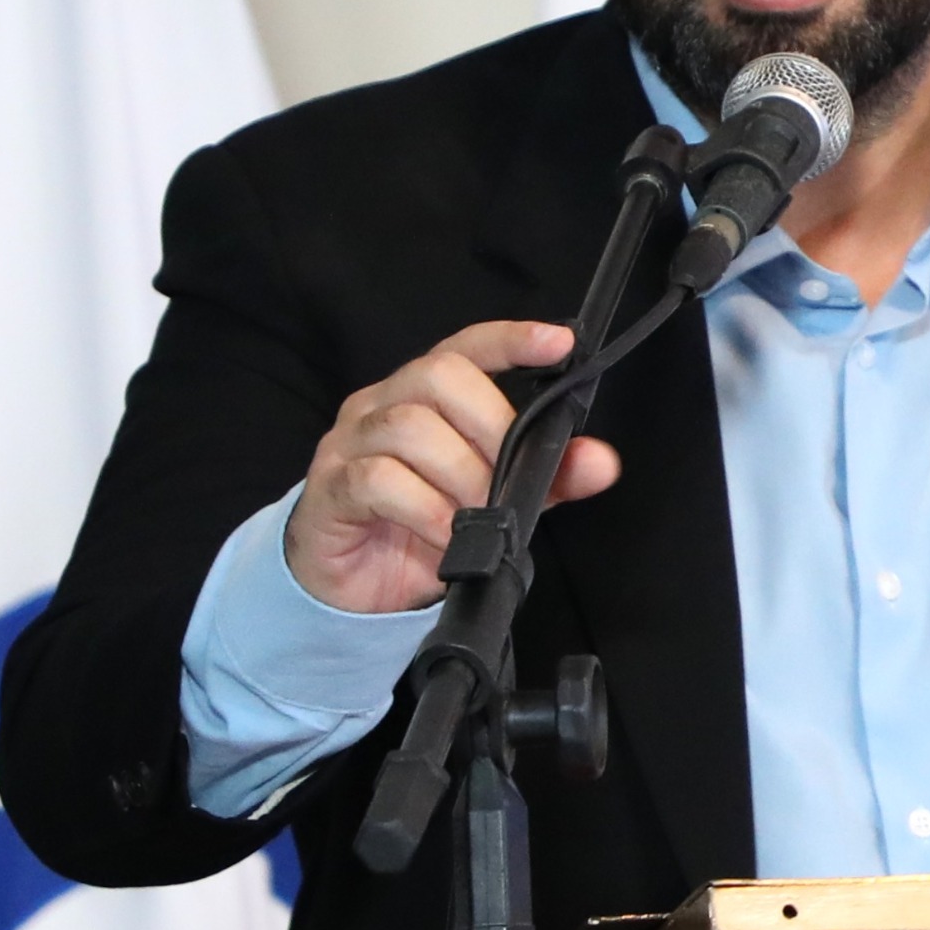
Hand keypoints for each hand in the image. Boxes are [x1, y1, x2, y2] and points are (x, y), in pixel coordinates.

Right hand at [285, 321, 621, 613]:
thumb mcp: (494, 504)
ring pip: (410, 426)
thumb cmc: (419, 532)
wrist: (353, 590)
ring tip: (476, 514)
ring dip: (461, 475)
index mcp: (420, 396)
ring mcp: (349, 443)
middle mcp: (380, 405)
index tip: (561, 343)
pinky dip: (426, 508)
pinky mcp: (329, 488)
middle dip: (491, 427)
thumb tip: (601, 462)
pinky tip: (445, 533)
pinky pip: (379, 479)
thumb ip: (546, 479)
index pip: (465, 347)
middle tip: (508, 481)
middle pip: (437, 376)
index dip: (511, 339)